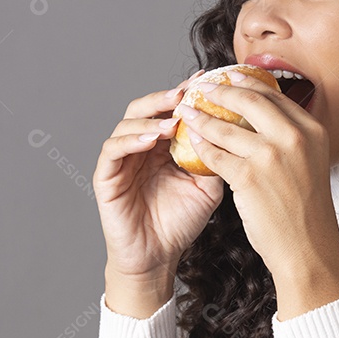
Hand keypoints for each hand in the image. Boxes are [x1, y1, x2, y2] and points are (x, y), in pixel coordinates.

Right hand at [92, 68, 223, 282]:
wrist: (159, 257)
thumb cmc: (181, 222)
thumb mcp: (207, 186)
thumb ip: (215, 157)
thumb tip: (231, 128)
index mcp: (164, 145)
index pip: (170, 110)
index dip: (185, 94)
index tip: (205, 80)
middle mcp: (141, 147)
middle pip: (146, 108)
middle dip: (165, 98)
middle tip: (185, 93)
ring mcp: (122, 160)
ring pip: (128, 124)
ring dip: (150, 119)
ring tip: (172, 121)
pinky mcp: (106, 177)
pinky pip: (113, 150)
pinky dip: (131, 140)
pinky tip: (150, 139)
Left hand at [174, 69, 336, 278]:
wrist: (308, 247)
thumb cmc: (306, 209)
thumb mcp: (309, 161)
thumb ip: (291, 136)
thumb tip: (263, 116)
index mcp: (312, 130)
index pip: (275, 95)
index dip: (248, 82)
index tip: (231, 76)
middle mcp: (293, 137)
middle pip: (250, 100)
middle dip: (222, 90)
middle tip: (203, 87)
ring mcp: (271, 156)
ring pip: (227, 126)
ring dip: (202, 117)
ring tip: (187, 112)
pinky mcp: (249, 177)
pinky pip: (215, 154)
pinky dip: (200, 146)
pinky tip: (191, 142)